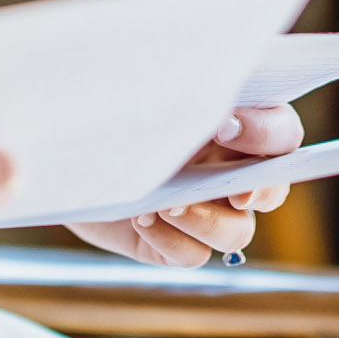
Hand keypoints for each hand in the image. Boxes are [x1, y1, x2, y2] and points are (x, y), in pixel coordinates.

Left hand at [67, 104, 301, 267]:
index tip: (226, 125)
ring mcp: (202, 210)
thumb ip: (180, 84)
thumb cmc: (107, 103)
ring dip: (207, 220)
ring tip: (165, 205)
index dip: (267, 135)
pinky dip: (172, 240)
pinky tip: (142, 219)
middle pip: (274, 188)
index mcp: (235, 123)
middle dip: (262, 191)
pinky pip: (192, 256)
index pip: (281, 133)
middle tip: (237, 192)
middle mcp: (227, 170)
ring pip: (237, 232)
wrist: (57, 147)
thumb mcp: (144, 84)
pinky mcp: (170, 244)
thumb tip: (208, 80)